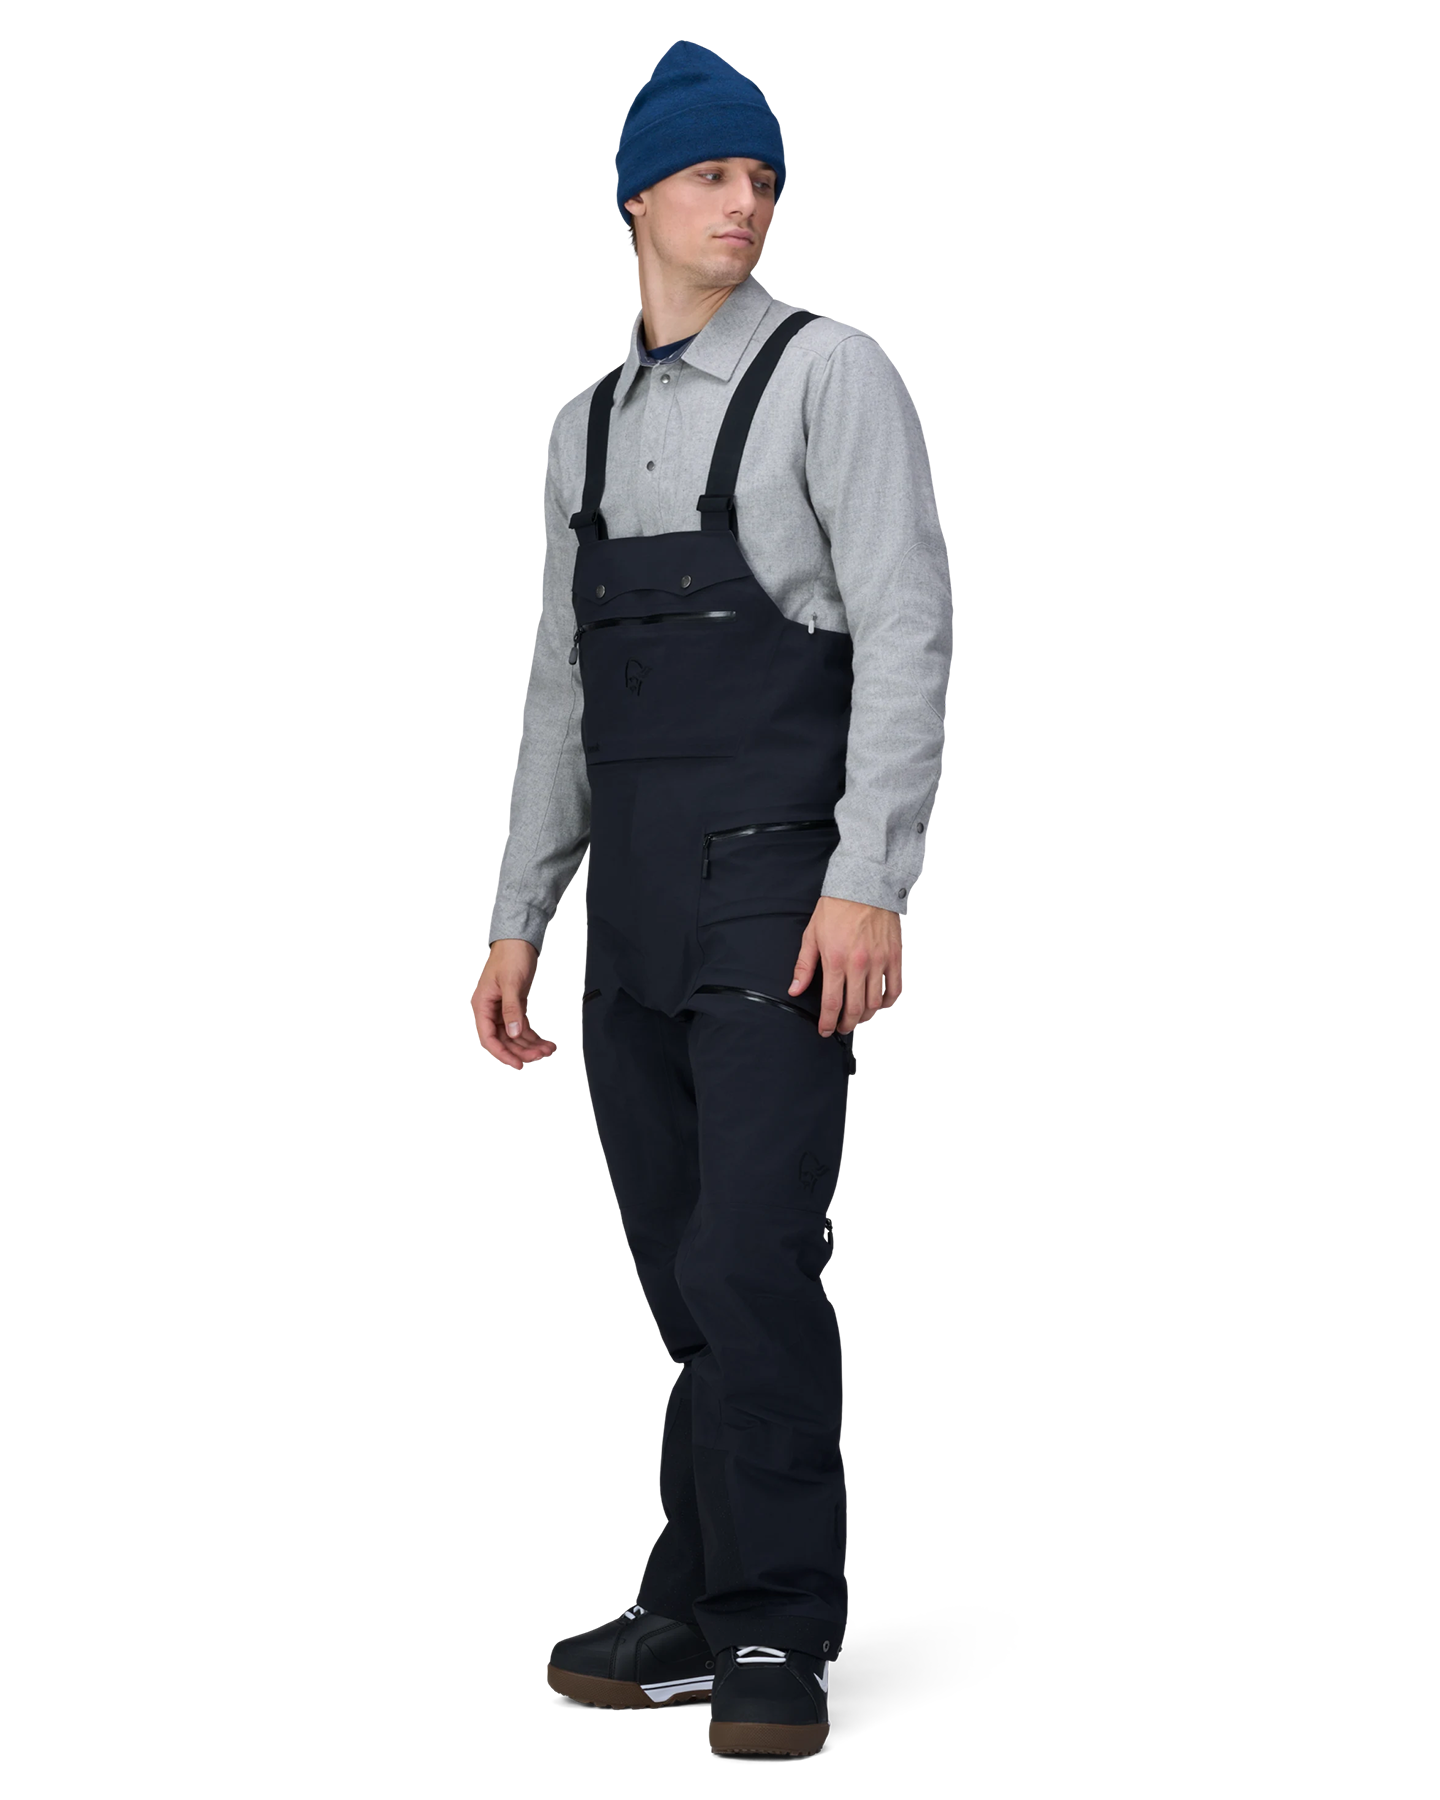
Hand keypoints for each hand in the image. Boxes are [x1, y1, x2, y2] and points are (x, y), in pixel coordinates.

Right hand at [471, 939, 556, 1069]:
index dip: (502, 1054)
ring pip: (514, 1036)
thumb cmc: (510, 955)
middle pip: (503, 1040)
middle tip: (541, 1056)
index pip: (487, 1038)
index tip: (519, 1064)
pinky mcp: (515, 1006)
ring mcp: (502, 1009)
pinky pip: (523, 1027)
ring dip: (531, 1045)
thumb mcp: (511, 982)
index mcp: (481, 1005)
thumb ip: (512, 1009)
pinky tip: (547, 1043)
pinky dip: (534, 1037)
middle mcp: (489, 1010)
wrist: (519, 939)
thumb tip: (513, 1033)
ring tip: (549, 1049)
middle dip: (522, 1051)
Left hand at [789, 896, 902, 1035]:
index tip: (825, 1030)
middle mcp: (859, 964)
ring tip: (858, 1016)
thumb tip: (795, 990)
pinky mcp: (895, 956)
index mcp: (835, 960)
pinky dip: (888, 1002)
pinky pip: (896, 988)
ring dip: (866, 1016)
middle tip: (842, 1028)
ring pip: (876, 1003)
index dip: (828, 1023)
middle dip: (847, 1025)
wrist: (863, 885)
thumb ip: (804, 966)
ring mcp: (879, 961)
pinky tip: (879, 1003)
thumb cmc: (835, 908)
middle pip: (855, 1009)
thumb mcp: (811, 935)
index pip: (832, 1004)